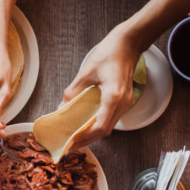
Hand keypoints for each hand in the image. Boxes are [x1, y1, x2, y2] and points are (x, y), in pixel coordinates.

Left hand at [61, 27, 141, 148]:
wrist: (128, 43)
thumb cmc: (109, 53)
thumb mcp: (86, 71)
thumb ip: (74, 91)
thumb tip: (61, 107)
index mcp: (114, 97)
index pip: (100, 126)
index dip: (85, 137)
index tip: (71, 142)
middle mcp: (122, 103)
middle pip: (105, 131)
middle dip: (88, 140)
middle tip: (71, 145)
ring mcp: (126, 102)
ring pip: (109, 126)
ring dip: (93, 134)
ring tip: (77, 137)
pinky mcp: (125, 100)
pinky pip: (111, 118)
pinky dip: (99, 125)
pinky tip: (87, 124)